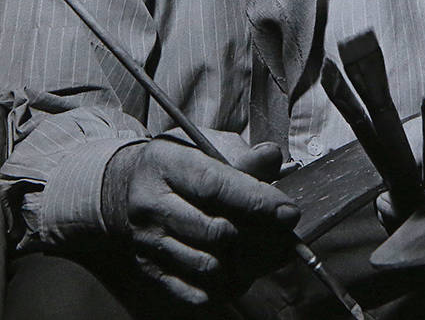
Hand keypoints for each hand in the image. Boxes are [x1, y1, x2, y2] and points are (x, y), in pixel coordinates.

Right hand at [102, 132, 298, 306]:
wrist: (125, 186)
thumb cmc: (177, 161)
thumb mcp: (204, 143)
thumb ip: (241, 153)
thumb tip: (272, 159)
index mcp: (166, 164)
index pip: (215, 186)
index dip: (256, 201)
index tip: (288, 212)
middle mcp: (152, 205)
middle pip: (214, 232)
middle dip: (259, 236)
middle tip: (284, 233)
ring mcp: (148, 242)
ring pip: (208, 266)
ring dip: (247, 264)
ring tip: (266, 250)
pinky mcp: (150, 271)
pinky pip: (195, 292)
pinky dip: (225, 286)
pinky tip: (240, 268)